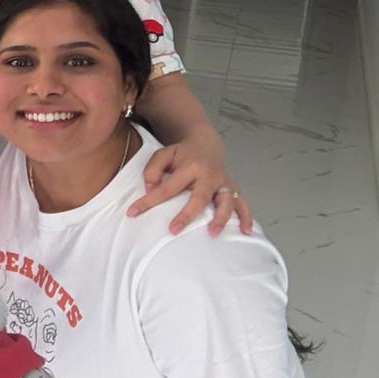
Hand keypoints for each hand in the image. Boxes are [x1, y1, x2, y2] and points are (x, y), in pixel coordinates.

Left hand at [128, 129, 252, 235]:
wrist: (206, 144)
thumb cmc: (181, 154)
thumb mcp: (163, 155)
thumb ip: (153, 170)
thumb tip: (150, 189)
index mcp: (190, 166)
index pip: (166, 188)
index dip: (148, 201)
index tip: (132, 213)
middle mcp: (209, 175)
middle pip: (199, 197)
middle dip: (186, 215)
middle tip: (173, 230)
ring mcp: (224, 183)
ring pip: (226, 201)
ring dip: (221, 218)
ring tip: (212, 233)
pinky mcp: (234, 189)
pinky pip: (243, 204)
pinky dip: (246, 217)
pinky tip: (245, 232)